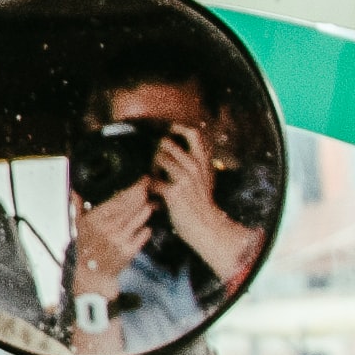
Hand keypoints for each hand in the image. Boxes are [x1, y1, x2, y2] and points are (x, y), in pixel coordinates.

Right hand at [74, 180, 154, 292]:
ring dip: (147, 208)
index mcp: (96, 219)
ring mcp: (121, 239)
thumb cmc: (85, 249)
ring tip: (151, 203)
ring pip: (140, 217)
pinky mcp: (130, 250)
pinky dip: (147, 227)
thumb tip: (74, 192)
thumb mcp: (78, 227)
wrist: (92, 275)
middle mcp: (109, 227)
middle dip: (142, 194)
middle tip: (149, 186)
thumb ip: (78, 207)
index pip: (119, 199)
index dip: (133, 188)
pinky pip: (144, 234)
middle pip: (132, 205)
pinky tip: (146, 225)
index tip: (141, 180)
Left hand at [152, 127, 249, 275]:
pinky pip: (151, 181)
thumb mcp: (205, 179)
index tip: (166, 130)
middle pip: (166, 143)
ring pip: (157, 159)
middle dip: (155, 151)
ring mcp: (184, 177)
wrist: (206, 226)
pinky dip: (148, 188)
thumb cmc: (202, 204)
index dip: (176, 127)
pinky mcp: (174, 191)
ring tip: (153, 182)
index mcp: (202, 161)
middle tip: (154, 166)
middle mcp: (194, 165)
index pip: (193, 133)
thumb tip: (180, 150)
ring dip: (150, 168)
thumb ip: (195, 163)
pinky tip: (153, 197)